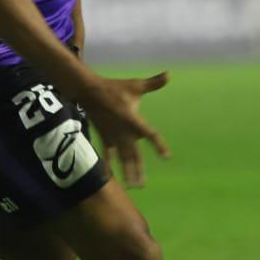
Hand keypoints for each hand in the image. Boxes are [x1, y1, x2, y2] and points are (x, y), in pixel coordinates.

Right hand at [78, 72, 170, 187]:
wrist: (90, 92)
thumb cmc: (115, 88)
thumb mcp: (135, 85)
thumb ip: (153, 83)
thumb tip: (169, 73)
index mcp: (133, 120)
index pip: (150, 135)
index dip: (158, 145)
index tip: (166, 156)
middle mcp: (124, 132)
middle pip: (134, 155)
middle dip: (138, 170)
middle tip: (141, 185)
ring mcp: (113, 136)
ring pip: (122, 158)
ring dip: (127, 171)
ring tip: (132, 186)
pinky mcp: (105, 137)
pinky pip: (108, 154)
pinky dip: (109, 164)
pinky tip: (110, 176)